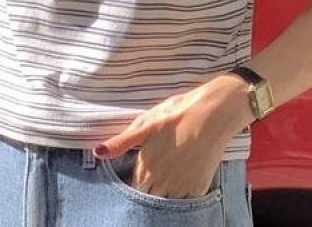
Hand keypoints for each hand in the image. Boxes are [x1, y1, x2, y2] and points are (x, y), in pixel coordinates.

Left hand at [93, 75, 253, 197]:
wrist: (215, 112)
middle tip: (157, 165)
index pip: (132, 188)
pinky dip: (182, 190)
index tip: (140, 169)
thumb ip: (122, 142)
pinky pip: (185, 199)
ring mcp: (182, 188)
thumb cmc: (177, 113)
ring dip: (164, 190)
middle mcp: (162, 183)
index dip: (134, 180)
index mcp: (146, 168)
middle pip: (148, 196)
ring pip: (166, 199)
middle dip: (148, 186)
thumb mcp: (146, 122)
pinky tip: (183, 171)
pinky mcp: (199, 187)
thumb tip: (97, 152)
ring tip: (170, 167)